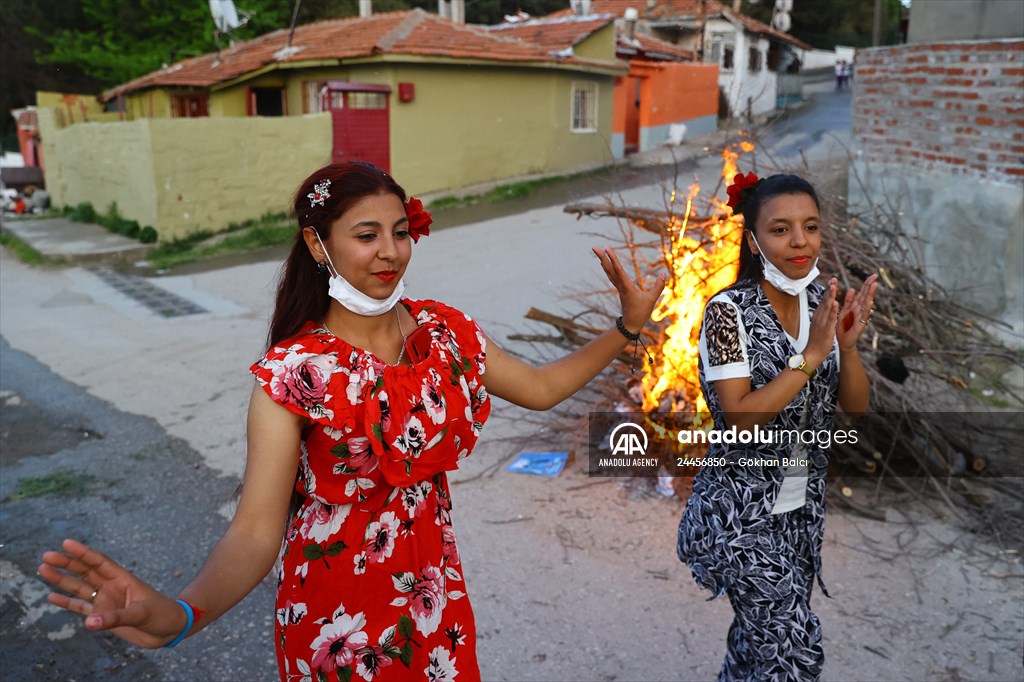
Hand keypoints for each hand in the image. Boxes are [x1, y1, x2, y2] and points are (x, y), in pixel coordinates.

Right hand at [39, 539, 186, 648]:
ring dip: (62, 580)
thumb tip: (89, 623)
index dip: (84, 553)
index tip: (66, 543)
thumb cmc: (162, 615)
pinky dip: (66, 603)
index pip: (100, 562)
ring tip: (43, 570)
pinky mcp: (102, 616)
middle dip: (67, 563)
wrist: (168, 630)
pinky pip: (81, 607)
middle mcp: (111, 587)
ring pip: (79, 588)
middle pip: (85, 572)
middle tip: (46, 556)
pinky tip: (51, 597)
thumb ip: (115, 618)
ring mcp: (106, 601)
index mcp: (123, 579)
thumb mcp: (141, 614)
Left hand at [592, 247, 667, 332]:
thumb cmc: (641, 313)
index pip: (618, 270)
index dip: (613, 259)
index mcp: (627, 287)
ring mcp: (619, 288)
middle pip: (610, 269)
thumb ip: (658, 286)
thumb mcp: (652, 300)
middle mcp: (620, 286)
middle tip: (594, 247)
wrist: (630, 325)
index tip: (607, 248)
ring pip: (609, 272)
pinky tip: (604, 263)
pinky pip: (612, 276)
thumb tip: (663, 274)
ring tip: (597, 251)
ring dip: (603, 261)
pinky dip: (608, 268)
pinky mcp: (620, 290)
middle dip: (602, 257)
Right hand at [806, 277, 838, 363]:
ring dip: (830, 296)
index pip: (824, 301)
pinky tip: (835, 303)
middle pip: (825, 301)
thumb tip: (823, 310)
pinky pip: (830, 318)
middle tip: (833, 278)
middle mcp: (819, 317)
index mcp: (819, 316)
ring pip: (827, 307)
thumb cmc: (816, 340)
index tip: (832, 280)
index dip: (828, 290)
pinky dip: (833, 310)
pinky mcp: (826, 329)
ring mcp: (822, 322)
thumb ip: (821, 316)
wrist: (812, 353)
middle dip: (829, 289)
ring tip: (834, 286)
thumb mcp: (818, 325)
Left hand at [836, 274, 878, 350]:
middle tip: (875, 276)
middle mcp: (859, 310)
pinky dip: (867, 309)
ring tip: (874, 285)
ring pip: (866, 304)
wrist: (843, 342)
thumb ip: (848, 301)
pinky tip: (870, 303)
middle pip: (865, 296)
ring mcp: (861, 317)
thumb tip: (852, 288)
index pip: (862, 293)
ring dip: (870, 295)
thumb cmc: (844, 326)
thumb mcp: (845, 311)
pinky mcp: (860, 325)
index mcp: (854, 306)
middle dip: (870, 286)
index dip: (866, 284)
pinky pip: (863, 316)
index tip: (873, 275)